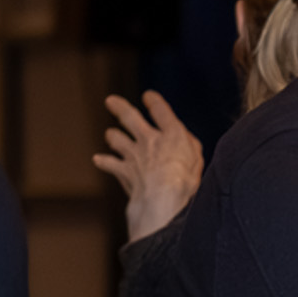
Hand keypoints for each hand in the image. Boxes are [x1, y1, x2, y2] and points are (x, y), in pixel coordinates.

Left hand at [95, 90, 202, 241]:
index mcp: (173, 135)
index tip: (149, 96)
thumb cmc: (186, 183)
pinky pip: (109, 163)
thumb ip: (190, 146)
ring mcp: (133, 154)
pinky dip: (104, 161)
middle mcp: (150, 140)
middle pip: (130, 117)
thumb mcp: (198, 161)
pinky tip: (98, 160)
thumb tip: (184, 140)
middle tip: (110, 101)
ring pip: (116, 138)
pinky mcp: (123, 170)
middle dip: (119, 107)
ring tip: (111, 135)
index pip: (161, 110)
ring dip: (113, 136)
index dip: (154, 101)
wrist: (162, 200)